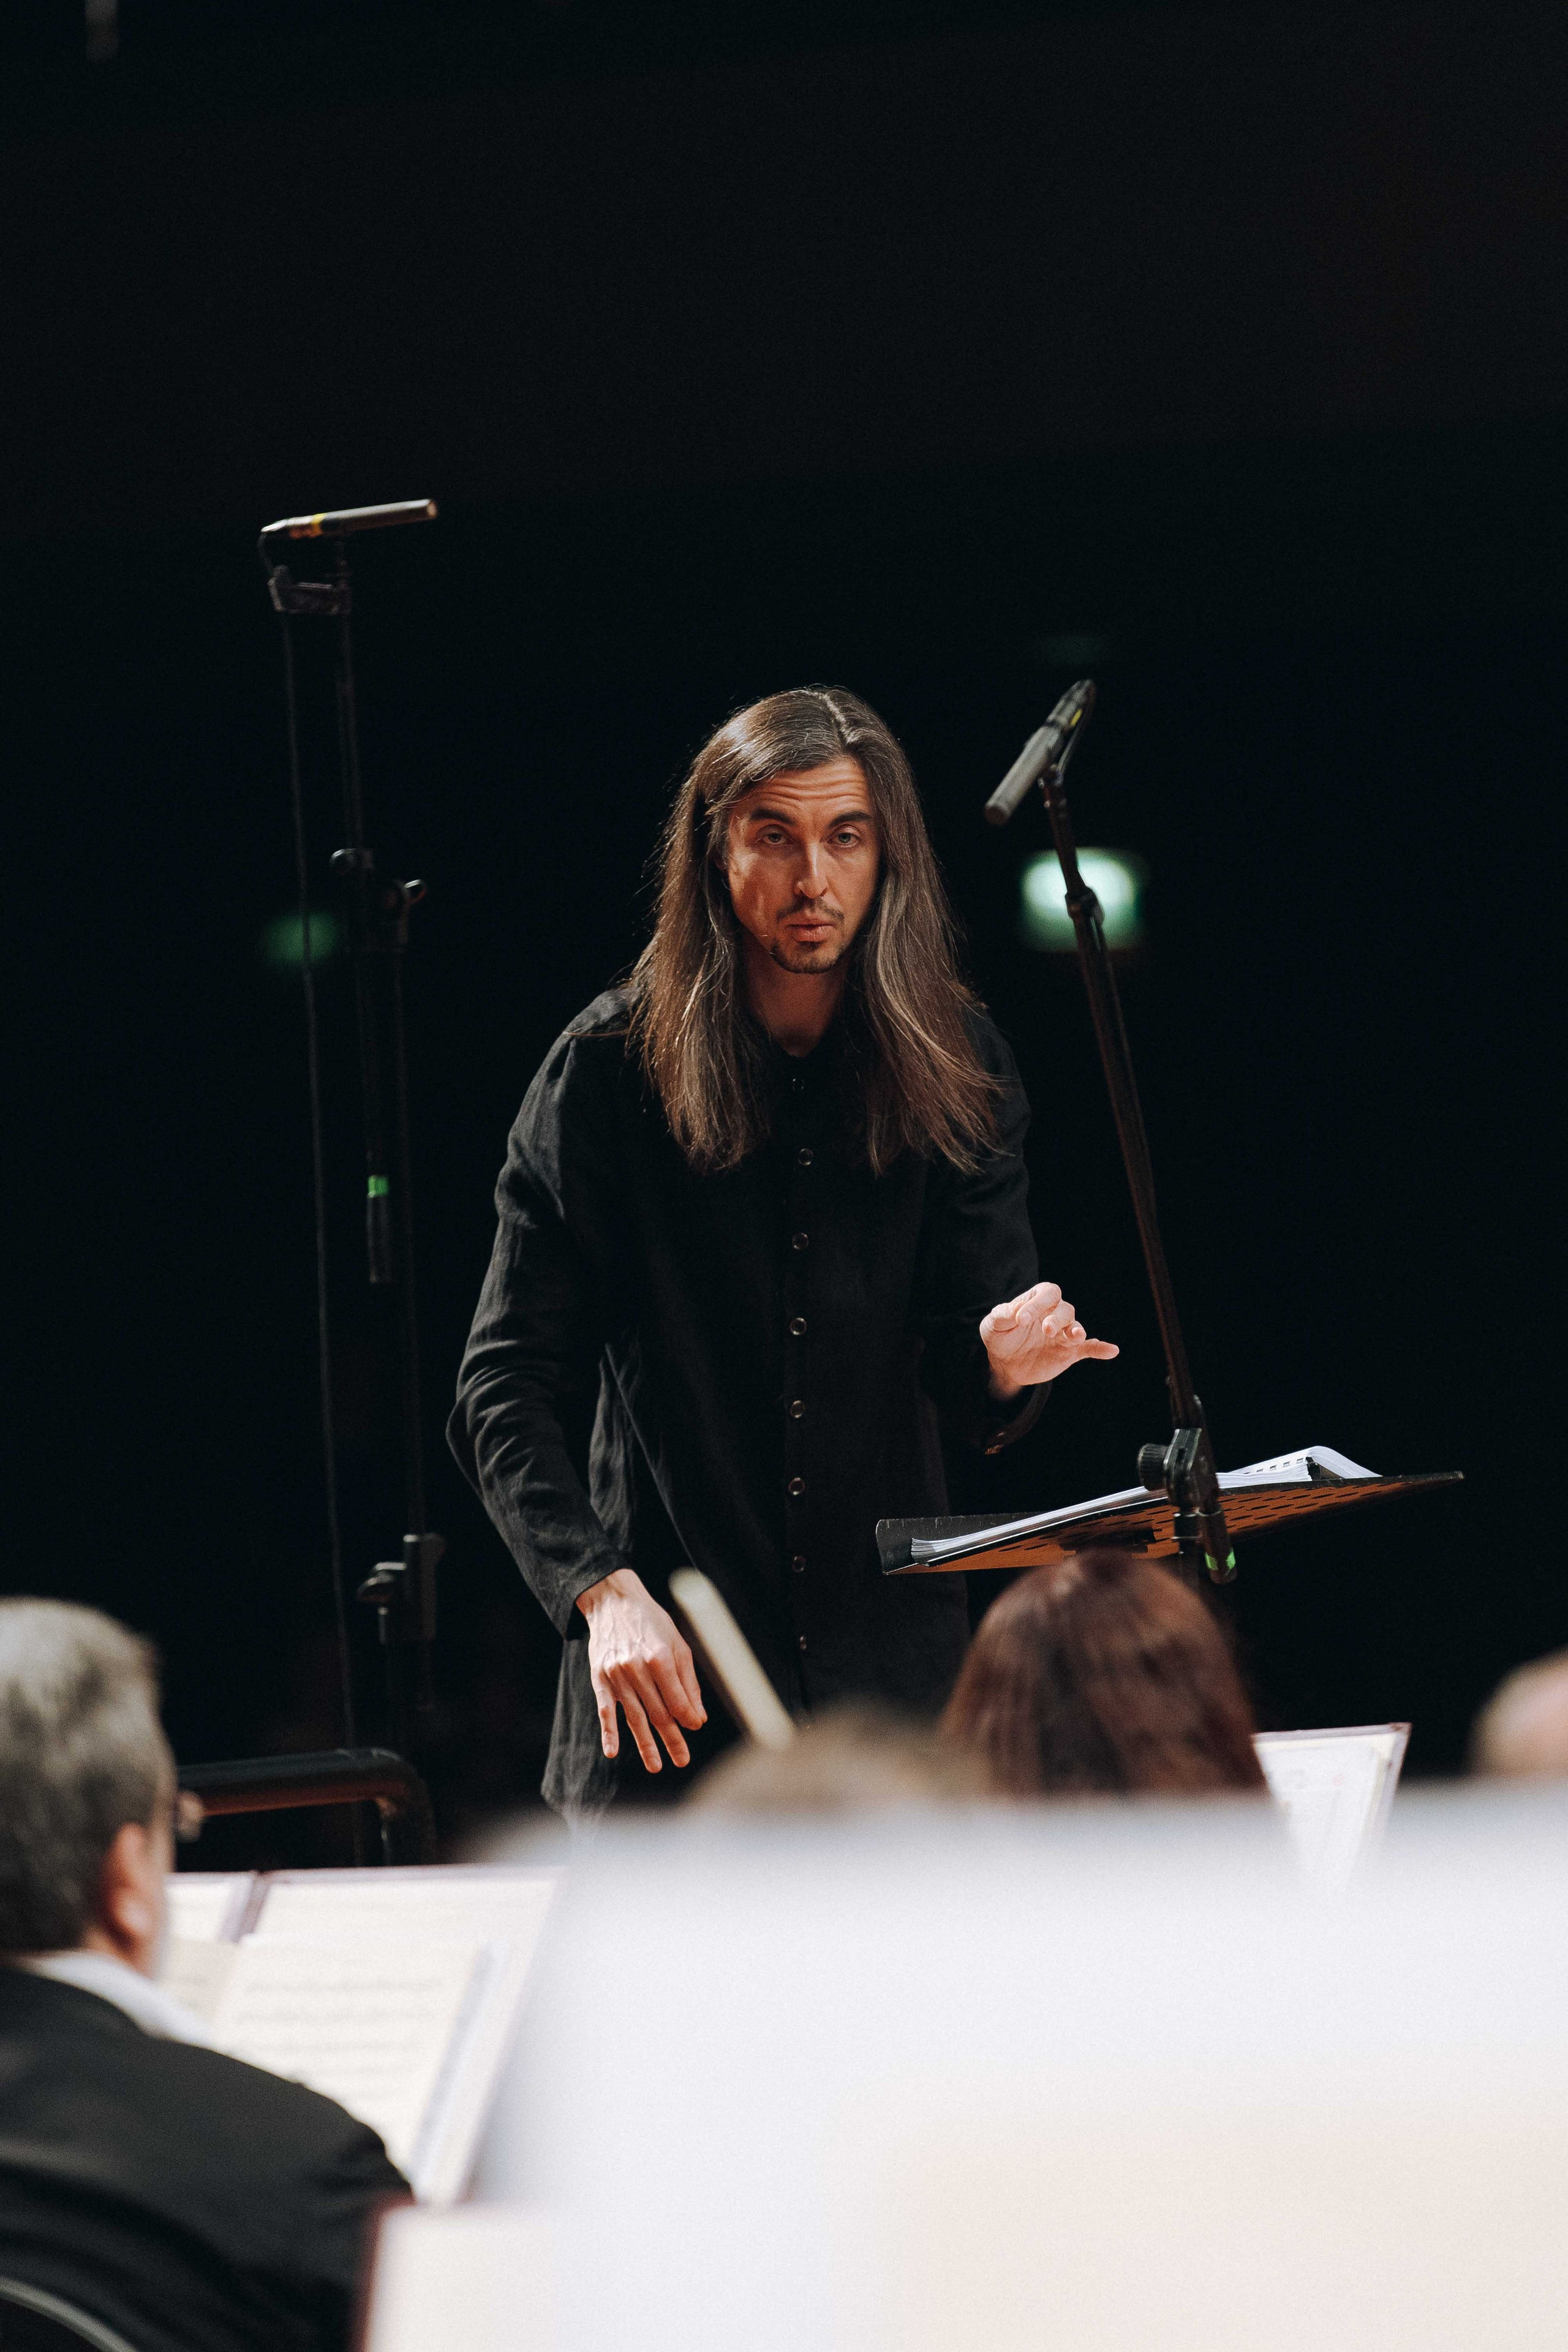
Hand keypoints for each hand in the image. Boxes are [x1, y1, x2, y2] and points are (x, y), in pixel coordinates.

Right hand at [575, 1569, 706, 1771]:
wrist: (613, 1601)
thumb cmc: (651, 1623)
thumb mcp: (677, 1644)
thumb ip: (688, 1682)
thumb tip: (697, 1718)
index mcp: (660, 1657)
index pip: (677, 1700)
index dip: (687, 1718)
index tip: (695, 1729)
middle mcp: (637, 1668)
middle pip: (658, 1712)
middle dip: (672, 1739)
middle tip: (682, 1760)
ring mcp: (616, 1675)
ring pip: (634, 1716)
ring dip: (645, 1744)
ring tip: (656, 1765)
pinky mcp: (600, 1678)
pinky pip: (604, 1710)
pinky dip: (608, 1731)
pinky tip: (612, 1751)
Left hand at [981, 1280, 1118, 1398]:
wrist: (1005, 1363)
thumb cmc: (1000, 1335)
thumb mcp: (993, 1324)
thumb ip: (1002, 1315)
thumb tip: (1016, 1310)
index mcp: (1037, 1301)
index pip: (1046, 1294)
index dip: (1037, 1304)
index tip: (1020, 1320)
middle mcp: (1054, 1314)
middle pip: (1065, 1309)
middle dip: (1057, 1319)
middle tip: (1046, 1330)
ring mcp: (1063, 1333)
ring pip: (1076, 1326)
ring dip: (1076, 1330)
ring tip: (1075, 1336)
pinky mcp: (1069, 1352)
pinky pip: (1089, 1349)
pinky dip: (1100, 1349)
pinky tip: (1112, 1351)